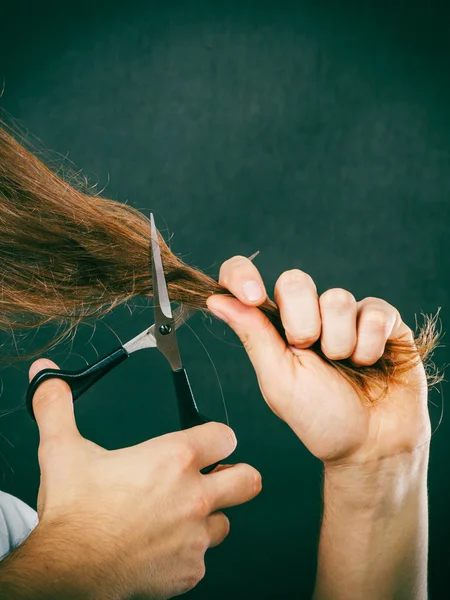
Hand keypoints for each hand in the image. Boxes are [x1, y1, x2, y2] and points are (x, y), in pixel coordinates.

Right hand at [28, 359, 261, 599]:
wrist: (64, 570)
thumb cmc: (72, 515)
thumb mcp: (62, 450)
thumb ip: (57, 408)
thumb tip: (47, 379)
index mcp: (173, 459)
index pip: (225, 436)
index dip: (217, 438)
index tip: (208, 443)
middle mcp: (192, 496)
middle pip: (248, 479)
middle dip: (236, 475)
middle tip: (219, 477)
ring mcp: (194, 536)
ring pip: (223, 522)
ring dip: (207, 517)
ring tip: (177, 516)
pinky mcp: (189, 570)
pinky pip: (203, 558)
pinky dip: (187, 553)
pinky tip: (161, 546)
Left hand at [206, 257, 430, 466]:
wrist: (373, 445)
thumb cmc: (322, 418)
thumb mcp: (279, 380)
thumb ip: (253, 335)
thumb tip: (215, 300)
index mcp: (275, 327)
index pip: (246, 280)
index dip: (242, 275)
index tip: (251, 296)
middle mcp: (308, 313)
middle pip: (295, 281)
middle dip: (302, 324)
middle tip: (310, 354)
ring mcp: (346, 315)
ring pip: (338, 298)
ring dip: (340, 342)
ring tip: (347, 367)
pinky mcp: (383, 319)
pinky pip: (375, 311)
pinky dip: (370, 344)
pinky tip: (370, 363)